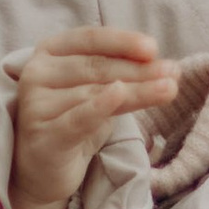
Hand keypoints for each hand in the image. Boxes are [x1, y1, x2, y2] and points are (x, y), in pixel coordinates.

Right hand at [10, 28, 180, 208]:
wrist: (43, 170)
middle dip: (139, 69)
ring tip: (169, 89)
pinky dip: (100, 106)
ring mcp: (35, 105)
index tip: (153, 48)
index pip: (89, 39)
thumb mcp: (99, 92)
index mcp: (50, 52)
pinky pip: (77, 118)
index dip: (123, 41)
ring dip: (137, 90)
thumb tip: (168, 68)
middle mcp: (36, 73)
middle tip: (173, 73)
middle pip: (96, 67)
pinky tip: (120, 94)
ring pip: (95, 93)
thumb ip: (123, 77)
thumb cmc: (73, 121)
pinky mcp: (43, 136)